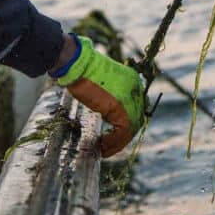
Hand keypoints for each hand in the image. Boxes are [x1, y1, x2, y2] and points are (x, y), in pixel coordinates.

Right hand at [52, 35, 144, 156]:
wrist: (77, 64)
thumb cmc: (84, 73)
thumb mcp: (103, 85)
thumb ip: (111, 97)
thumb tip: (109, 116)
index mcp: (133, 81)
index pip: (136, 109)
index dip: (126, 126)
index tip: (114, 138)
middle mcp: (135, 88)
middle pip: (136, 120)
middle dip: (123, 137)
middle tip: (109, 148)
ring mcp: (129, 97)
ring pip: (131, 128)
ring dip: (118, 143)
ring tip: (105, 150)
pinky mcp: (119, 106)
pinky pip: (122, 130)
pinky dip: (113, 141)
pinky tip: (103, 146)